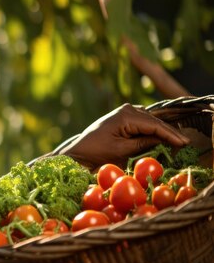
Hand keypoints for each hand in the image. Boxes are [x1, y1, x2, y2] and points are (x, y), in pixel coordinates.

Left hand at [58, 103, 189, 170]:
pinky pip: (142, 122)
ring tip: (176, 141)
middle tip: (185, 143)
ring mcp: (124, 112)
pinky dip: (151, 129)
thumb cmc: (96, 153)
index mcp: (125, 116)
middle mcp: (126, 109)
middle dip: (168, 132)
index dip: (170, 134)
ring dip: (161, 130)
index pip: (154, 124)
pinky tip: (162, 136)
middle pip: (154, 121)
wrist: (78, 152)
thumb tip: (164, 140)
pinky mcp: (122, 117)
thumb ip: (144, 144)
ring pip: (149, 120)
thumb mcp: (123, 151)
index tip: (184, 143)